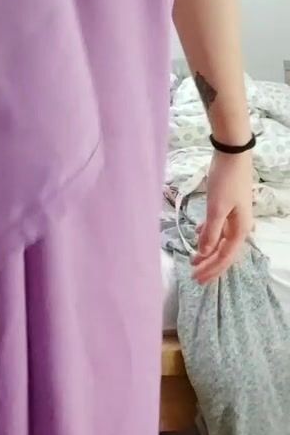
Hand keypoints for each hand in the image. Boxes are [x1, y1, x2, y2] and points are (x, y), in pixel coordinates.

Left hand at [191, 150, 253, 284]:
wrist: (232, 155)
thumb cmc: (225, 181)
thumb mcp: (216, 208)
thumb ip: (211, 232)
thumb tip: (205, 252)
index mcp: (240, 230)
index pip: (224, 257)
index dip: (211, 270)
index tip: (196, 279)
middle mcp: (240, 226)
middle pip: (224, 252)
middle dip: (209, 264)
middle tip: (193, 276)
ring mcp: (235, 217)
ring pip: (221, 241)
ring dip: (208, 251)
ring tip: (194, 260)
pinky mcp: (227, 207)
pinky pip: (218, 228)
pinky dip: (208, 234)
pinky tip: (198, 235)